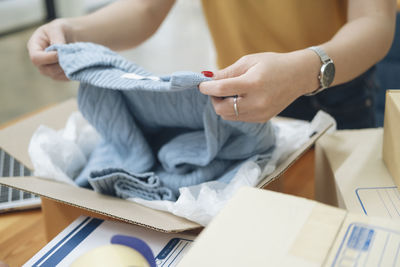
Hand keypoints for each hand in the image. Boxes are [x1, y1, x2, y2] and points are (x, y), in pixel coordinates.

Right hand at [27, 19, 72, 80]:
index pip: (36, 58)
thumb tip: (59, 52)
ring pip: (56, 75)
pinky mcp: (59, 75)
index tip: (60, 53)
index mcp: (34, 47)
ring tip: (75, 57)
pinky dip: (72, 72)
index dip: (48, 58)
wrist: (70, 35)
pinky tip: (76, 63)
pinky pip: (65, 77)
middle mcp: (39, 61)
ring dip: (66, 68)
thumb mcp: (57, 28)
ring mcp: (48, 70)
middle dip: (60, 64)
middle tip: (71, 56)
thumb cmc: (60, 30)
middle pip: (46, 70)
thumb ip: (57, 39)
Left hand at [199, 51, 319, 122]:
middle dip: (214, 99)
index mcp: (253, 83)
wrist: (299, 76)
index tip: (201, 84)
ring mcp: (260, 113)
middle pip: (221, 109)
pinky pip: (239, 118)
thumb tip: (207, 78)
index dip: (207, 88)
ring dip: (223, 105)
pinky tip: (241, 99)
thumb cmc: (273, 64)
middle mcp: (257, 102)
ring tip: (230, 93)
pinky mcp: (262, 119)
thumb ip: (227, 72)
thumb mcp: (249, 61)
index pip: (221, 90)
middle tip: (217, 88)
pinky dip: (233, 110)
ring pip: (228, 116)